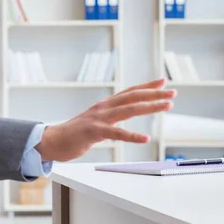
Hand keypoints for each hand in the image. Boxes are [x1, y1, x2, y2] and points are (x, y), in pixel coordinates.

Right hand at [35, 78, 175, 161]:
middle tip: (172, 92)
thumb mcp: (94, 122)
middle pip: (132, 97)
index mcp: (104, 106)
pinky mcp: (93, 132)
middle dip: (154, 94)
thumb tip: (121, 120)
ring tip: (166, 106)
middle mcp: (103, 108)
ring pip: (128, 110)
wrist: (52, 141)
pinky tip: (145, 138)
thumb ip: (108, 119)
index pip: (128, 92)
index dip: (146, 86)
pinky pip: (116, 133)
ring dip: (149, 107)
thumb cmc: (73, 134)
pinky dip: (132, 135)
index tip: (162, 82)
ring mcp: (98, 118)